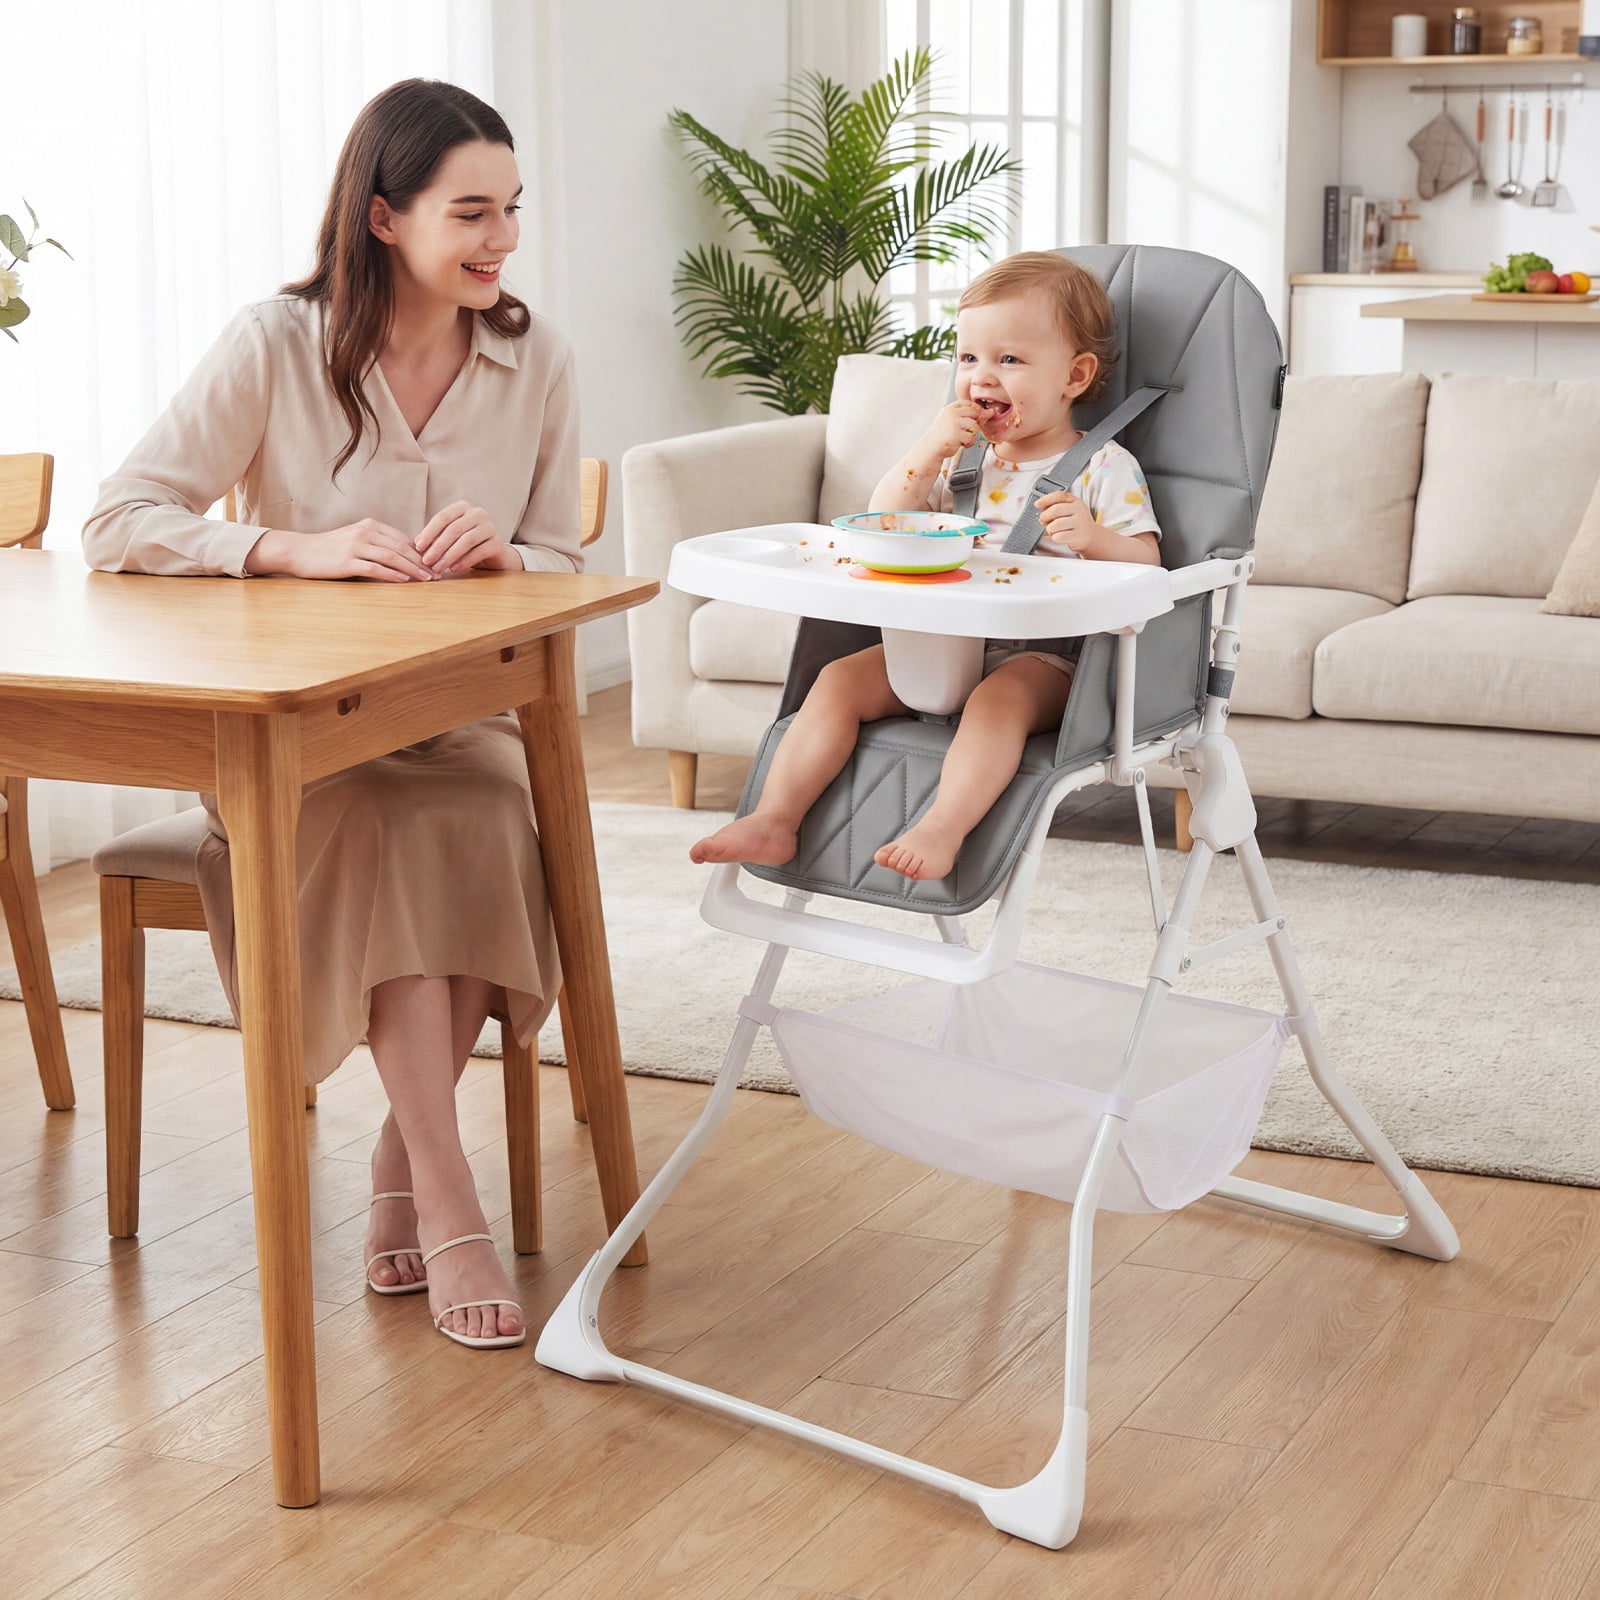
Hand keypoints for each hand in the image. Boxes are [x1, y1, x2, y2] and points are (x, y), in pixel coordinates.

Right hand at [248, 519, 435, 581]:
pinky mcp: (346, 561)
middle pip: (402, 548)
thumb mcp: (357, 540)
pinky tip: (404, 581)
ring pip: (392, 557)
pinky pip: (374, 567)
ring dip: (412, 569)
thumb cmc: (331, 549)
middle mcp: (365, 532)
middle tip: (438, 574)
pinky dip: (391, 574)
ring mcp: (355, 546)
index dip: (423, 552)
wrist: (300, 551)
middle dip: (423, 562)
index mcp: (371, 525)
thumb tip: (407, 558)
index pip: (403, 539)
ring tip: (426, 579)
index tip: (436, 564)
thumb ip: (379, 545)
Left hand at [414, 501, 520, 574]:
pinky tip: (454, 569)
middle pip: (454, 529)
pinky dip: (464, 561)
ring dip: (449, 555)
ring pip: (466, 541)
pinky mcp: (498, 543)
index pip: (442, 517)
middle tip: (426, 561)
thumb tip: (416, 544)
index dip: (429, 532)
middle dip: (438, 546)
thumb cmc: (466, 543)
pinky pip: (479, 552)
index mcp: (462, 507)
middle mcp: (477, 513)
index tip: (418, 547)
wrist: (493, 553)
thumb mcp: (449, 537)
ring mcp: (489, 527)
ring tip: (438, 568)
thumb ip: (435, 537)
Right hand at [913, 400, 984, 465]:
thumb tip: (989, 412)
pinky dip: (968, 443)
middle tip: (966, 431)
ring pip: (974, 425)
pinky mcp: (956, 435)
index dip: (973, 411)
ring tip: (962, 438)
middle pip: (974, 412)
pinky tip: (960, 444)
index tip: (971, 420)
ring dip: (971, 434)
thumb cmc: (942, 436)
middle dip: (975, 422)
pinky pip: (972, 437)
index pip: (968, 403)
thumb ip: (965, 415)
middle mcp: (952, 414)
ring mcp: (954, 424)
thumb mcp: (951, 421)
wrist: (930, 449)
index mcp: (949, 409)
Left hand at [1037, 491, 1098, 553]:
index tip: (1037, 504)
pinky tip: (1057, 536)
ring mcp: (1079, 523)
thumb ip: (1055, 507)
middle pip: (1056, 510)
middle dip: (1045, 516)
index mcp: (1075, 501)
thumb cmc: (1075, 522)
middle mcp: (1079, 510)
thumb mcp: (1069, 510)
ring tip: (1051, 530)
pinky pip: (1059, 536)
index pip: (1059, 496)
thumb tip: (1039, 507)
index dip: (1046, 499)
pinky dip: (1054, 537)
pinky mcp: (1078, 536)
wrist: (1091, 535)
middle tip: (1042, 521)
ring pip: (1056, 524)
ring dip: (1049, 528)